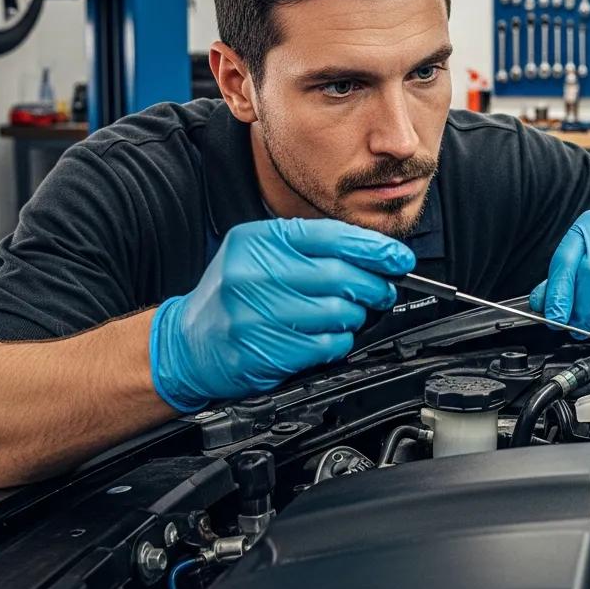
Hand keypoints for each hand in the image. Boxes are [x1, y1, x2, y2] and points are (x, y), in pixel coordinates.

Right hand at [150, 218, 414, 410]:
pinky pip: (326, 345)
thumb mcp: (262, 254)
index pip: (332, 237)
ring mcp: (256, 313)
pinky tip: (329, 337)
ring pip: (338, 312)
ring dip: (357, 316)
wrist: (189, 342)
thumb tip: (375, 255)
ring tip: (350, 314)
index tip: (400, 258)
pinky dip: (339, 342)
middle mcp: (255, 273)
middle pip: (341, 276)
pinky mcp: (263, 351)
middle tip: (382, 291)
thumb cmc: (236, 294)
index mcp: (260, 240)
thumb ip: (311, 250)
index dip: (375, 248)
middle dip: (374, 285)